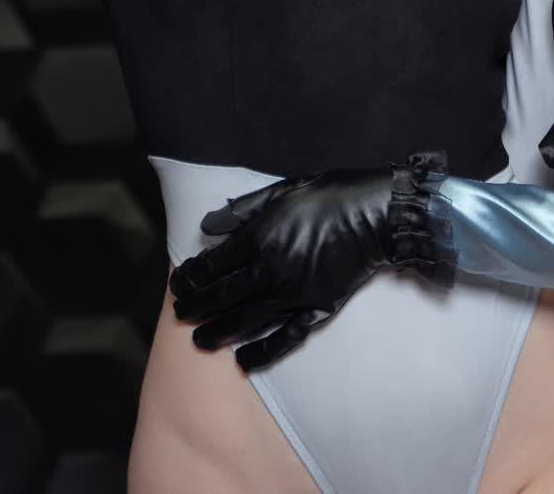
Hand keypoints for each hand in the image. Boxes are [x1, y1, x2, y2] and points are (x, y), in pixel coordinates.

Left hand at [168, 154, 450, 370]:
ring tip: (200, 341)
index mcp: (258, 239)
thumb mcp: (281, 191)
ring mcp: (292, 294)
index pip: (212, 265)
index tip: (178, 285)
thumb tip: (208, 226)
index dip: (191, 277)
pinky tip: (244, 361)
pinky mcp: (315, 309)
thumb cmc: (329, 195)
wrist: (376, 216)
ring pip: (246, 320)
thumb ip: (242, 211)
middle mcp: (269, 270)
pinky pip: (284, 337)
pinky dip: (263, 352)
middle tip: (181, 315)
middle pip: (222, 296)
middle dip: (196, 307)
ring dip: (219, 332)